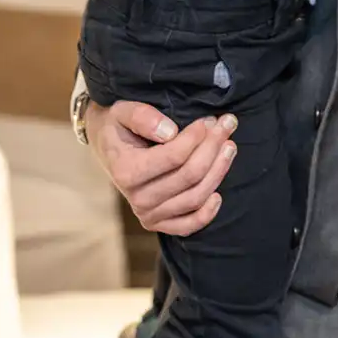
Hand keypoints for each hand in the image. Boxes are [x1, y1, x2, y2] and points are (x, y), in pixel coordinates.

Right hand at [86, 99, 238, 236]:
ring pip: (195, 197)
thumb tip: (170, 132)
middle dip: (214, 147)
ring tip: (229, 147)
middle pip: (190, 175)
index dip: (198, 137)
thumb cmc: (119, 126)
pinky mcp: (158, 223)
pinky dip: (206, 214)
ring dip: (219, 171)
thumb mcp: (123, 111)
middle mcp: (137, 198)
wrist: (108, 147)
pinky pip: (188, 226)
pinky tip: (218, 194)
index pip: (175, 156)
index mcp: (126, 171)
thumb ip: (142, 117)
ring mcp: (147, 214)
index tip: (209, 119)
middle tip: (226, 125)